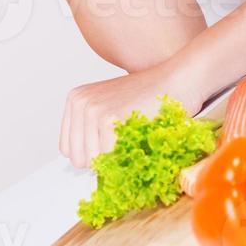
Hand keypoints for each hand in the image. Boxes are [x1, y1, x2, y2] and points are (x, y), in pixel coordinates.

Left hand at [59, 59, 204, 169]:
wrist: (177, 80)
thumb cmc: (148, 98)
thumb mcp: (110, 106)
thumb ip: (91, 130)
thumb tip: (81, 165)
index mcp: (75, 99)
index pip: (68, 149)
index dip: (92, 154)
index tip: (112, 143)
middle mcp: (79, 102)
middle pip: (78, 159)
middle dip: (103, 159)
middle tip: (126, 141)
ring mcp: (93, 110)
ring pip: (93, 162)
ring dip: (116, 159)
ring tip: (133, 136)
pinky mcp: (108, 120)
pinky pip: (110, 159)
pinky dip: (127, 156)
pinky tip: (140, 137)